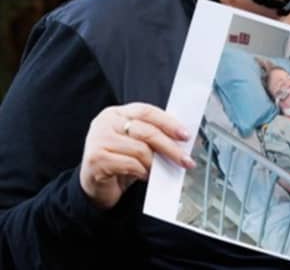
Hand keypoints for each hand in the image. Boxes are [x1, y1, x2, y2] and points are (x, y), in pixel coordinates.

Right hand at [79, 102, 193, 209]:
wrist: (95, 187)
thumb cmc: (120, 162)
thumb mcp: (138, 144)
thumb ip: (156, 137)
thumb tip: (186, 140)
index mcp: (117, 113)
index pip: (147, 112)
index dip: (169, 122)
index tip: (186, 135)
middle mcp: (106, 122)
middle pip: (147, 131)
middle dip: (170, 147)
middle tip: (185, 160)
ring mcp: (98, 139)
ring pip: (140, 149)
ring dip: (154, 163)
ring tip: (157, 170)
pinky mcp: (96, 159)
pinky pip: (130, 164)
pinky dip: (142, 172)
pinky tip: (143, 175)